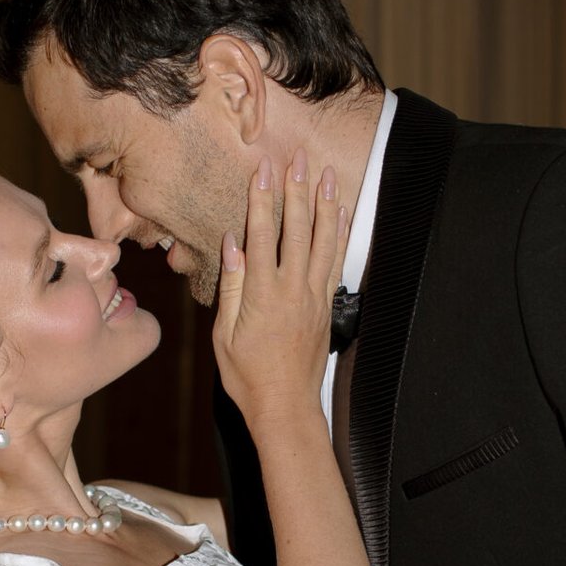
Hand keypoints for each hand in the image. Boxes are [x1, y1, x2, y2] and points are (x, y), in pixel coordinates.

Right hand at [213, 149, 345, 430]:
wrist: (285, 407)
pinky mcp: (325, 306)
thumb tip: (232, 243)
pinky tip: (341, 214)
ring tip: (326, 173)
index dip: (262, 199)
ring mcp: (313, 297)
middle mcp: (292, 290)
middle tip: (298, 158)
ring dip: (324, 204)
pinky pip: (334, 262)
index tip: (263, 169)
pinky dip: (338, 235)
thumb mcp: (224, 334)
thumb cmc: (246, 375)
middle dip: (296, 190)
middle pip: (296, 230)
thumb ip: (231, 286)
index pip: (261, 235)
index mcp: (261, 295)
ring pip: (322, 241)